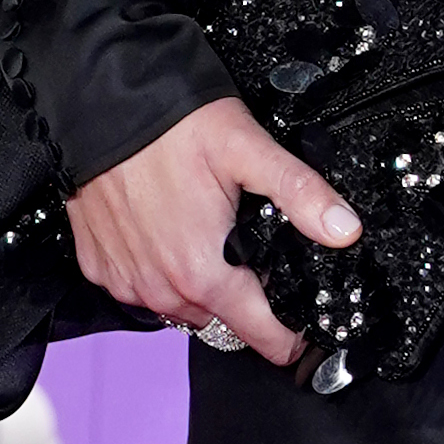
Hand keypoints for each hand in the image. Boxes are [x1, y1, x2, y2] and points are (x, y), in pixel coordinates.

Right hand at [64, 95, 360, 371]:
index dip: (288, 339)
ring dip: (200, 289)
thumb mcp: (249, 150)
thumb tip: (345, 229)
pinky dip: (158, 274)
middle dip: (243, 304)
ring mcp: (126, 280)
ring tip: (211, 246)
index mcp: (202, 271)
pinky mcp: (99, 267)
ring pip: (179, 308)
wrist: (100, 105)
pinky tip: (166, 238)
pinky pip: (139, 289)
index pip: (258, 333)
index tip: (301, 337)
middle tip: (254, 263)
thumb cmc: (171, 125)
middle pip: (220, 320)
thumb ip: (301, 193)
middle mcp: (160, 287)